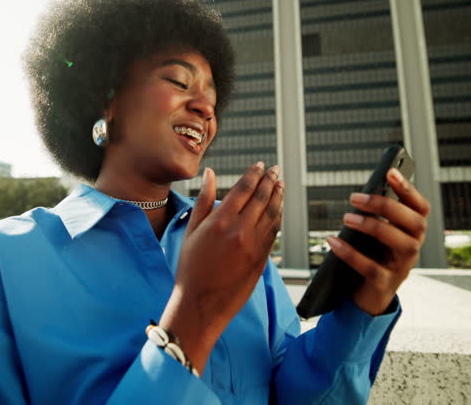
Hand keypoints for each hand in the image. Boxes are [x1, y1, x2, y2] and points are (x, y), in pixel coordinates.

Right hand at [159, 162, 283, 372]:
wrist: (201, 305)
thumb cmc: (190, 269)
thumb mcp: (191, 232)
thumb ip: (203, 201)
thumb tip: (210, 174)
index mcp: (220, 221)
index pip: (243, 189)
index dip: (254, 175)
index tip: (259, 165)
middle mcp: (240, 231)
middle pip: (262, 198)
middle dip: (270, 180)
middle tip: (275, 169)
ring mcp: (254, 246)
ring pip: (272, 214)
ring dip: (278, 196)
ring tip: (280, 184)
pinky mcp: (262, 259)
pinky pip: (274, 232)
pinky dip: (278, 217)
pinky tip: (278, 209)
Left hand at [327, 168, 430, 315]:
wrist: (369, 296)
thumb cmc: (373, 256)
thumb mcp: (377, 234)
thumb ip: (376, 216)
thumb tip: (361, 196)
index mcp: (413, 232)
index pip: (420, 207)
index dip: (408, 189)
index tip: (390, 172)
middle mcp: (414, 248)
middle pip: (414, 222)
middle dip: (386, 206)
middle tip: (355, 197)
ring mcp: (402, 267)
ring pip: (400, 244)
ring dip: (373, 227)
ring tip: (346, 217)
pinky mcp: (385, 284)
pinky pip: (371, 268)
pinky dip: (350, 254)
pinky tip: (333, 241)